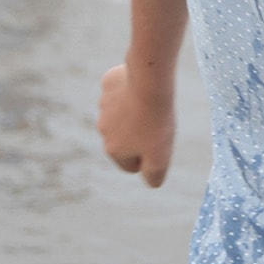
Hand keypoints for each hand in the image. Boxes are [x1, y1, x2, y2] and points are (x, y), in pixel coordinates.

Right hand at [98, 64, 175, 186]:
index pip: (130, 165)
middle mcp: (103, 129)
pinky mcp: (108, 83)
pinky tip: (142, 85)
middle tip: (157, 121)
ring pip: (121, 112)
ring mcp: (103, 105)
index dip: (148, 157)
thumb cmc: (156, 121)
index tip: (159, 144)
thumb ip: (154, 176)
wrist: (150, 81)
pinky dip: (130, 89)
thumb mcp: (160, 157)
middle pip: (124, 138)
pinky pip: (120, 89)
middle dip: (139, 133)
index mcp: (113, 150)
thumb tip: (151, 182)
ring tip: (152, 103)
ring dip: (134, 111)